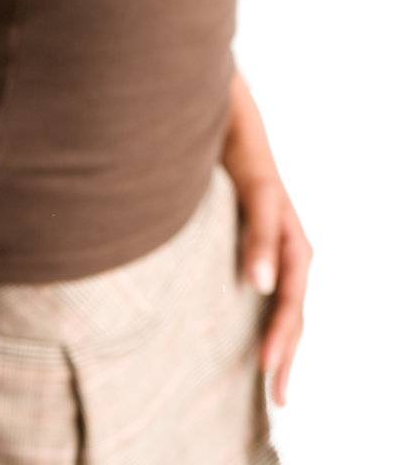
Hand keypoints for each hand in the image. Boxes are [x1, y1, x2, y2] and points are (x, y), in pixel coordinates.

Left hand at [225, 163, 313, 406]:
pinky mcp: (254, 249)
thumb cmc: (245, 157)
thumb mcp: (256, 192)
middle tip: (275, 399)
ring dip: (277, 345)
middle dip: (284, 356)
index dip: (281, 339)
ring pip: (280, 310)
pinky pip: (264, 295)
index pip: (291, 305)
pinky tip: (248, 338)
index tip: (266, 370)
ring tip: (268, 383)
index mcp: (294, 247)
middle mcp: (287, 255)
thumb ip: (259, 235)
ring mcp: (272, 254)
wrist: (230, 127)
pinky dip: (261, 322)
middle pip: (290, 315)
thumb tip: (261, 287)